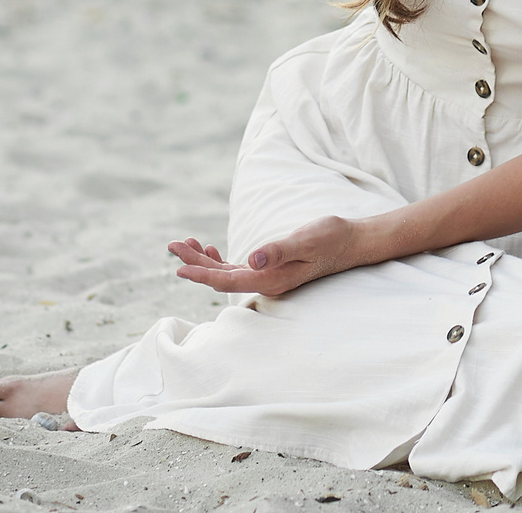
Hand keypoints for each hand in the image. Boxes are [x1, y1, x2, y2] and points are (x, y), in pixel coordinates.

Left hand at [167, 218, 367, 298]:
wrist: (349, 242)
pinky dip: (219, 259)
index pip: (229, 280)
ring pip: (226, 272)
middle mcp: (266, 282)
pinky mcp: (269, 269)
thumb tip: (253, 259)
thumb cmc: (330, 238)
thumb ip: (279, 250)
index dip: (202, 274)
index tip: (179, 267)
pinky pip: (237, 268)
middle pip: (222, 277)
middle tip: (172, 246)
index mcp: (272, 280)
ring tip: (183, 244)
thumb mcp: (305, 240)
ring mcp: (267, 277)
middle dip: (195, 262)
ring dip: (203, 260)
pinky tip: (208, 249)